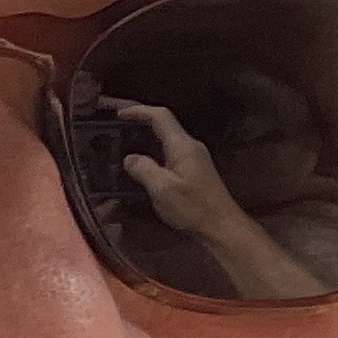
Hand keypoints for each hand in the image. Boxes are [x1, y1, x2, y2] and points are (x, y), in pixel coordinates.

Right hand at [99, 93, 315, 297]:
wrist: (221, 226)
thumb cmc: (193, 207)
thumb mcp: (162, 189)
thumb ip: (143, 169)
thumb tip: (130, 158)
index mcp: (182, 146)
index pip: (160, 117)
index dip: (138, 111)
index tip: (118, 113)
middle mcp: (190, 146)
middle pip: (163, 125)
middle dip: (140, 121)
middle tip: (116, 125)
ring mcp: (193, 158)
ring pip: (165, 140)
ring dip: (145, 138)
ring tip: (123, 143)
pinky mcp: (193, 170)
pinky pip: (169, 153)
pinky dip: (152, 152)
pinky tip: (141, 163)